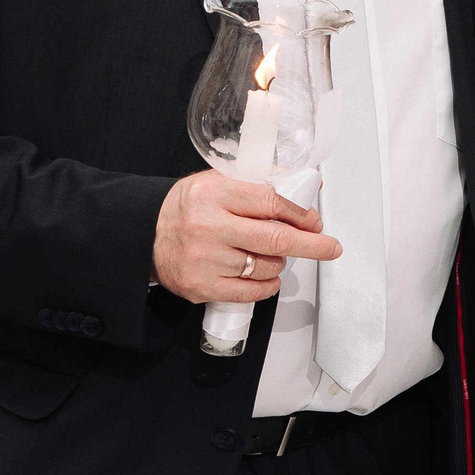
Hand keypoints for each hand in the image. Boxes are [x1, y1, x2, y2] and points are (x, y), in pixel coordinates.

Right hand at [152, 169, 339, 303]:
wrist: (144, 234)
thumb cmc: (190, 207)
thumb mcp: (219, 183)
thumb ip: (261, 185)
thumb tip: (308, 187)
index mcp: (214, 193)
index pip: (272, 202)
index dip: (301, 213)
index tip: (315, 221)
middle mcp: (208, 226)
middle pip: (276, 239)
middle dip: (312, 244)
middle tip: (330, 247)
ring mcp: (203, 259)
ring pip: (267, 266)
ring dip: (280, 262)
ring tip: (270, 254)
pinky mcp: (201, 286)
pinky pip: (251, 291)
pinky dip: (267, 285)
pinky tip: (265, 276)